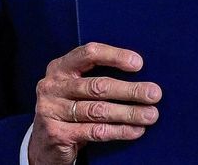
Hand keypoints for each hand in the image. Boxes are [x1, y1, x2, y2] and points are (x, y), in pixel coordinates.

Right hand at [28, 42, 160, 164]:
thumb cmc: (69, 108)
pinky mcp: (57, 134)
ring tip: (151, 115)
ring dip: (129, 113)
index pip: (89, 54)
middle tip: (154, 94)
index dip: (115, 56)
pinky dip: (119, 131)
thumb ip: (96, 77)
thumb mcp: (76, 87)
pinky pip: (95, 131)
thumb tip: (140, 73)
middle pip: (97, 85)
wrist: (44, 143)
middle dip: (129, 90)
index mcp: (60, 67)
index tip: (139, 64)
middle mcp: (52, 86)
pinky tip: (136, 130)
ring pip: (98, 111)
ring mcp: (52, 110)